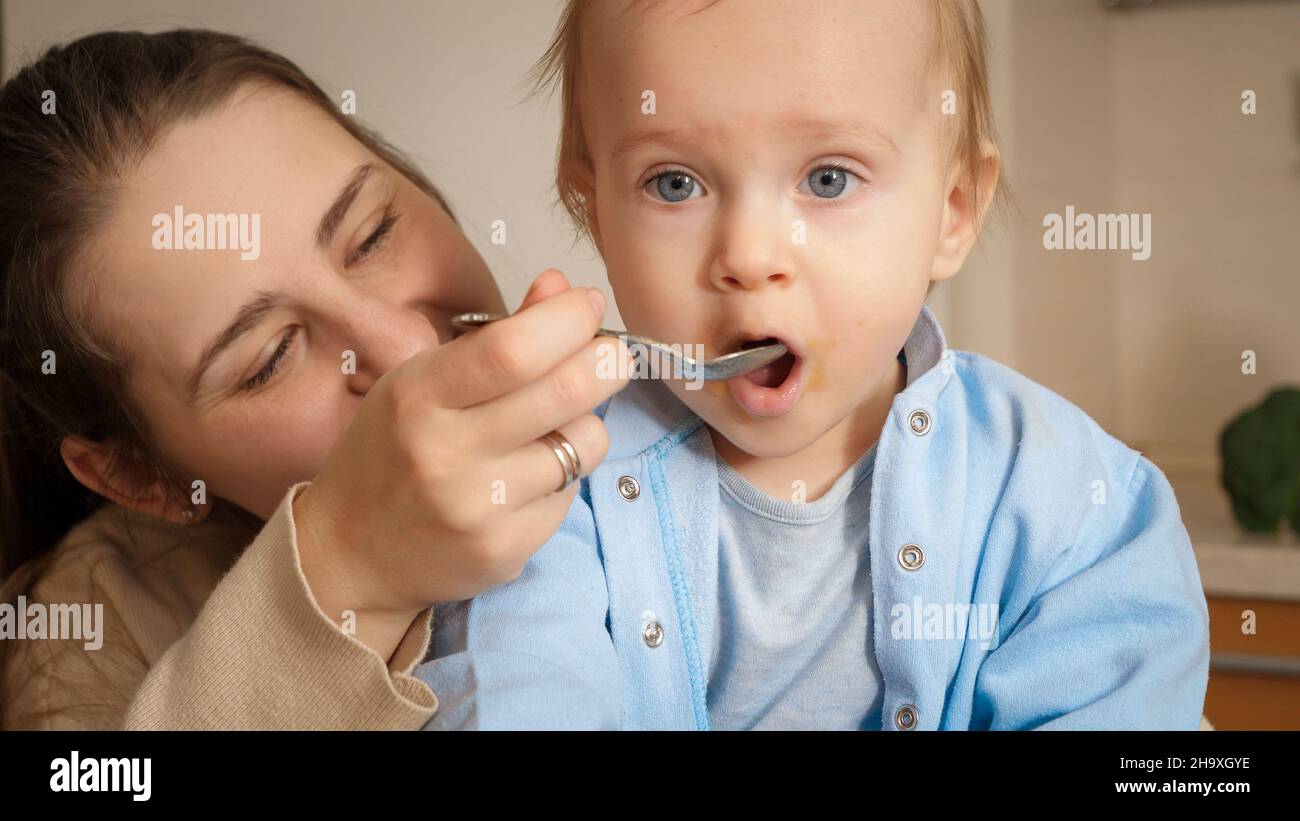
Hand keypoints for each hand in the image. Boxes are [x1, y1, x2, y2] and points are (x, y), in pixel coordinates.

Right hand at [294, 270, 630, 658]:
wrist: (351, 554)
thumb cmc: (393, 451)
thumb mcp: (424, 382)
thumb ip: (496, 337)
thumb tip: (562, 288)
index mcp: (417, 396)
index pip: (511, 350)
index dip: (566, 320)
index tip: (588, 305)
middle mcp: (446, 452)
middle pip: (564, 391)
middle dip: (606, 361)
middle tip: (612, 354)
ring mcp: (479, 507)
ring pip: (584, 443)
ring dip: (587, 422)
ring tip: (555, 423)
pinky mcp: (507, 549)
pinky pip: (571, 492)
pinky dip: (564, 473)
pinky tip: (527, 476)